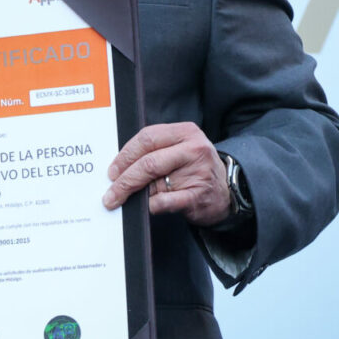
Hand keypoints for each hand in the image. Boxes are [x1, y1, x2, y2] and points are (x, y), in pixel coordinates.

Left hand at [101, 122, 231, 227]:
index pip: (146, 138)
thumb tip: (119, 166)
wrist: (227, 192)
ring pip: (154, 182)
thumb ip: (155, 150)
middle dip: (124, 178)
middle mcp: (193, 149)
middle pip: (147, 161)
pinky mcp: (197, 196)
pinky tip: (146, 206)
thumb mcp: (180, 149)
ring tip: (121, 199)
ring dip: (134, 193)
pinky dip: (150, 205)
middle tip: (111, 191)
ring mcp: (198, 172)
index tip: (112, 170)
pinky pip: (164, 201)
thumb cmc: (195, 169)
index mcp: (185, 132)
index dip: (124, 155)